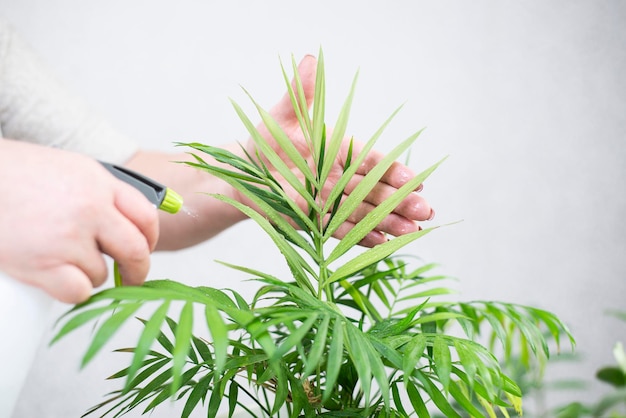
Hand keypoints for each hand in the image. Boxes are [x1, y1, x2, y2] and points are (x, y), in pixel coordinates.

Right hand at [0, 139, 158, 302]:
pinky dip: (71, 291)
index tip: (145, 249)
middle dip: (138, 270)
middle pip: (136, 251)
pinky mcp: (43, 264)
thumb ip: (105, 194)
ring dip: (89, 275)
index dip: (150, 239)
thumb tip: (135, 223)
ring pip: (102, 274)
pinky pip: (78, 292)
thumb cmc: (19, 175)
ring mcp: (67, 238)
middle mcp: (90, 210)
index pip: (147, 218)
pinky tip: (56, 277)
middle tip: (132, 277)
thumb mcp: (73, 170)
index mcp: (101, 184)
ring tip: (62, 258)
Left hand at [245, 55, 433, 246]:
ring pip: (364, 212)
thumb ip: (300, 93)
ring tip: (414, 232)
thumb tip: (310, 58)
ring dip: (389, 222)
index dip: (392, 170)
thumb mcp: (283, 116)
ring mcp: (330, 202)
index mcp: (339, 150)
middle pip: (375, 190)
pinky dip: (363, 238)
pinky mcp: (316, 223)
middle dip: (401, 201)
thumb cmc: (266, 140)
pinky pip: (342, 231)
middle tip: (426, 211)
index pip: (370, 160)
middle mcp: (340, 177)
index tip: (415, 179)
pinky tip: (385, 244)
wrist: (243, 173)